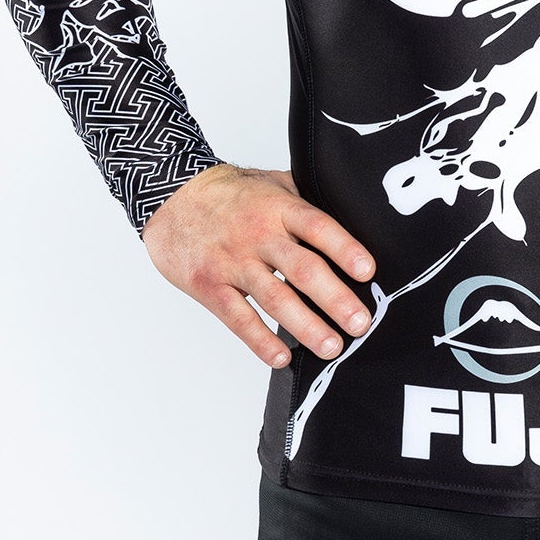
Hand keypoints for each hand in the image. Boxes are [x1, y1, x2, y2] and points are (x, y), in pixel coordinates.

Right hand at [141, 163, 374, 368]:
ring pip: (274, 298)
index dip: (344, 249)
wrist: (171, 195)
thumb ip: (305, 199)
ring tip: (332, 347)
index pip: (318, 227)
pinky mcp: (209, 284)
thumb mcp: (271, 182)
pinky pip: (238, 317)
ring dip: (306, 326)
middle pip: (302, 269)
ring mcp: (233, 261)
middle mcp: (259, 235)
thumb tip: (351, 212)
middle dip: (334, 299)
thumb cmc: (230, 192)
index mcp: (279, 208)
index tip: (368, 272)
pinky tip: (281, 358)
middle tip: (360, 323)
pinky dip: (259, 339)